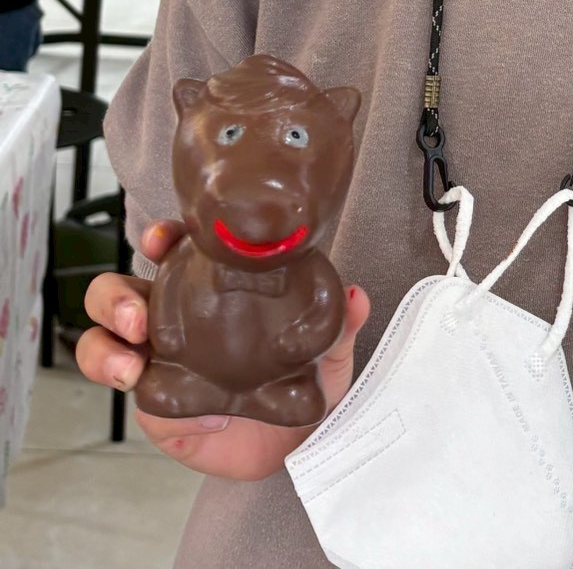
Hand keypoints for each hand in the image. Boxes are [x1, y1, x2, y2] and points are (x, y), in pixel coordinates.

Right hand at [76, 221, 370, 480]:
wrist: (297, 447)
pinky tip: (137, 378)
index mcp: (214, 288)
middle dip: (117, 295)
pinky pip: (116, 376)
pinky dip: (115, 369)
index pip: (177, 249)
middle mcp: (177, 314)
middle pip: (121, 288)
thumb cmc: (306, 383)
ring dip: (107, 335)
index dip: (162, 237)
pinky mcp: (152, 398)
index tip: (164, 238)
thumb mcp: (329, 354)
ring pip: (104, 329)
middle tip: (139, 314)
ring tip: (133, 351)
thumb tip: (356, 297)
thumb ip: (340, 327)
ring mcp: (159, 356)